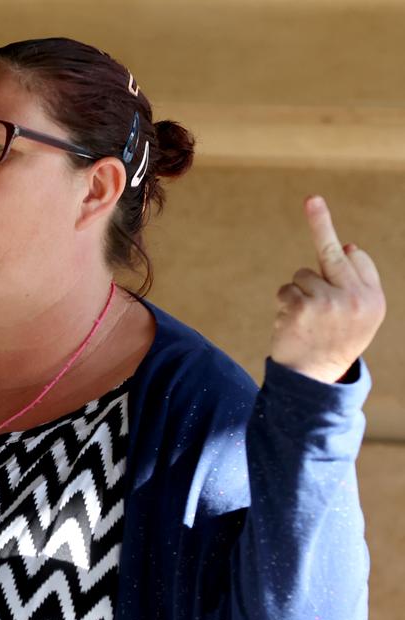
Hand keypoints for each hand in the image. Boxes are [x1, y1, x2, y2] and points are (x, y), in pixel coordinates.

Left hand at [270, 195, 385, 382]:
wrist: (313, 382)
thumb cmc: (334, 345)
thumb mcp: (357, 319)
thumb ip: (356, 285)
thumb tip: (348, 244)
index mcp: (374, 300)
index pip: (357, 260)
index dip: (346, 257)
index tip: (341, 235)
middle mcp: (355, 299)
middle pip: (333, 252)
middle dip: (321, 222)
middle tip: (312, 198)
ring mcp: (328, 301)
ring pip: (303, 275)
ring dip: (299, 293)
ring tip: (305, 322)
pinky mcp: (302, 305)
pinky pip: (287, 289)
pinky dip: (285, 304)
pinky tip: (292, 325)